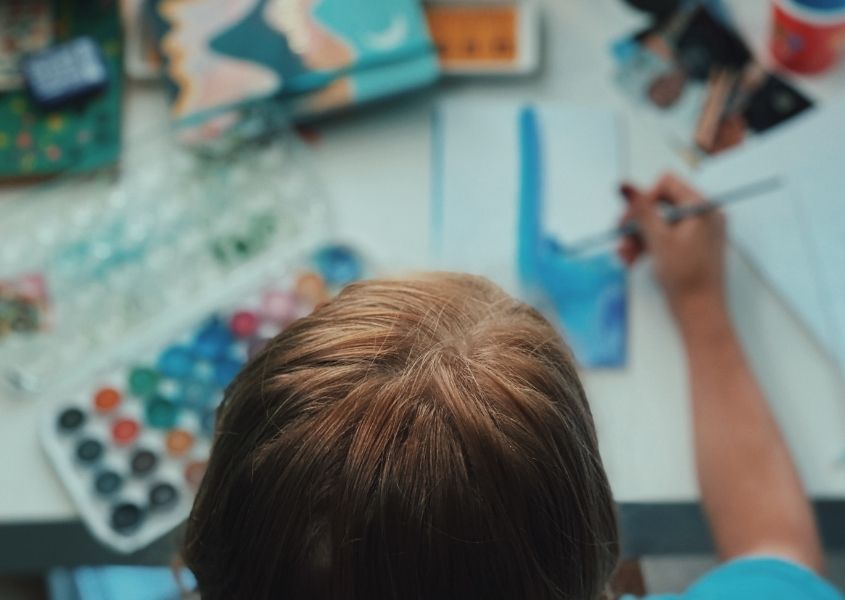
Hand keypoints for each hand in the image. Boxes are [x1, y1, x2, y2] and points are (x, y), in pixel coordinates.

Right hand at [617, 174, 726, 320]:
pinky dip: (649, 246)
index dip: (644, 200)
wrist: (701, 313)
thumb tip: (625, 186)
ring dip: (639, 237)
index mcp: (702, 208)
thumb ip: (641, 210)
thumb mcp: (659, 240)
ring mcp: (698, 231)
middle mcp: (703, 215)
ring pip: (660, 223)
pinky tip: (633, 259)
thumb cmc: (686, 278)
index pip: (666, 185)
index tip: (630, 221)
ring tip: (626, 256)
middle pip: (661, 205)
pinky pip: (666, 237)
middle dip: (638, 223)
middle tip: (622, 238)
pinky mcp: (692, 246)